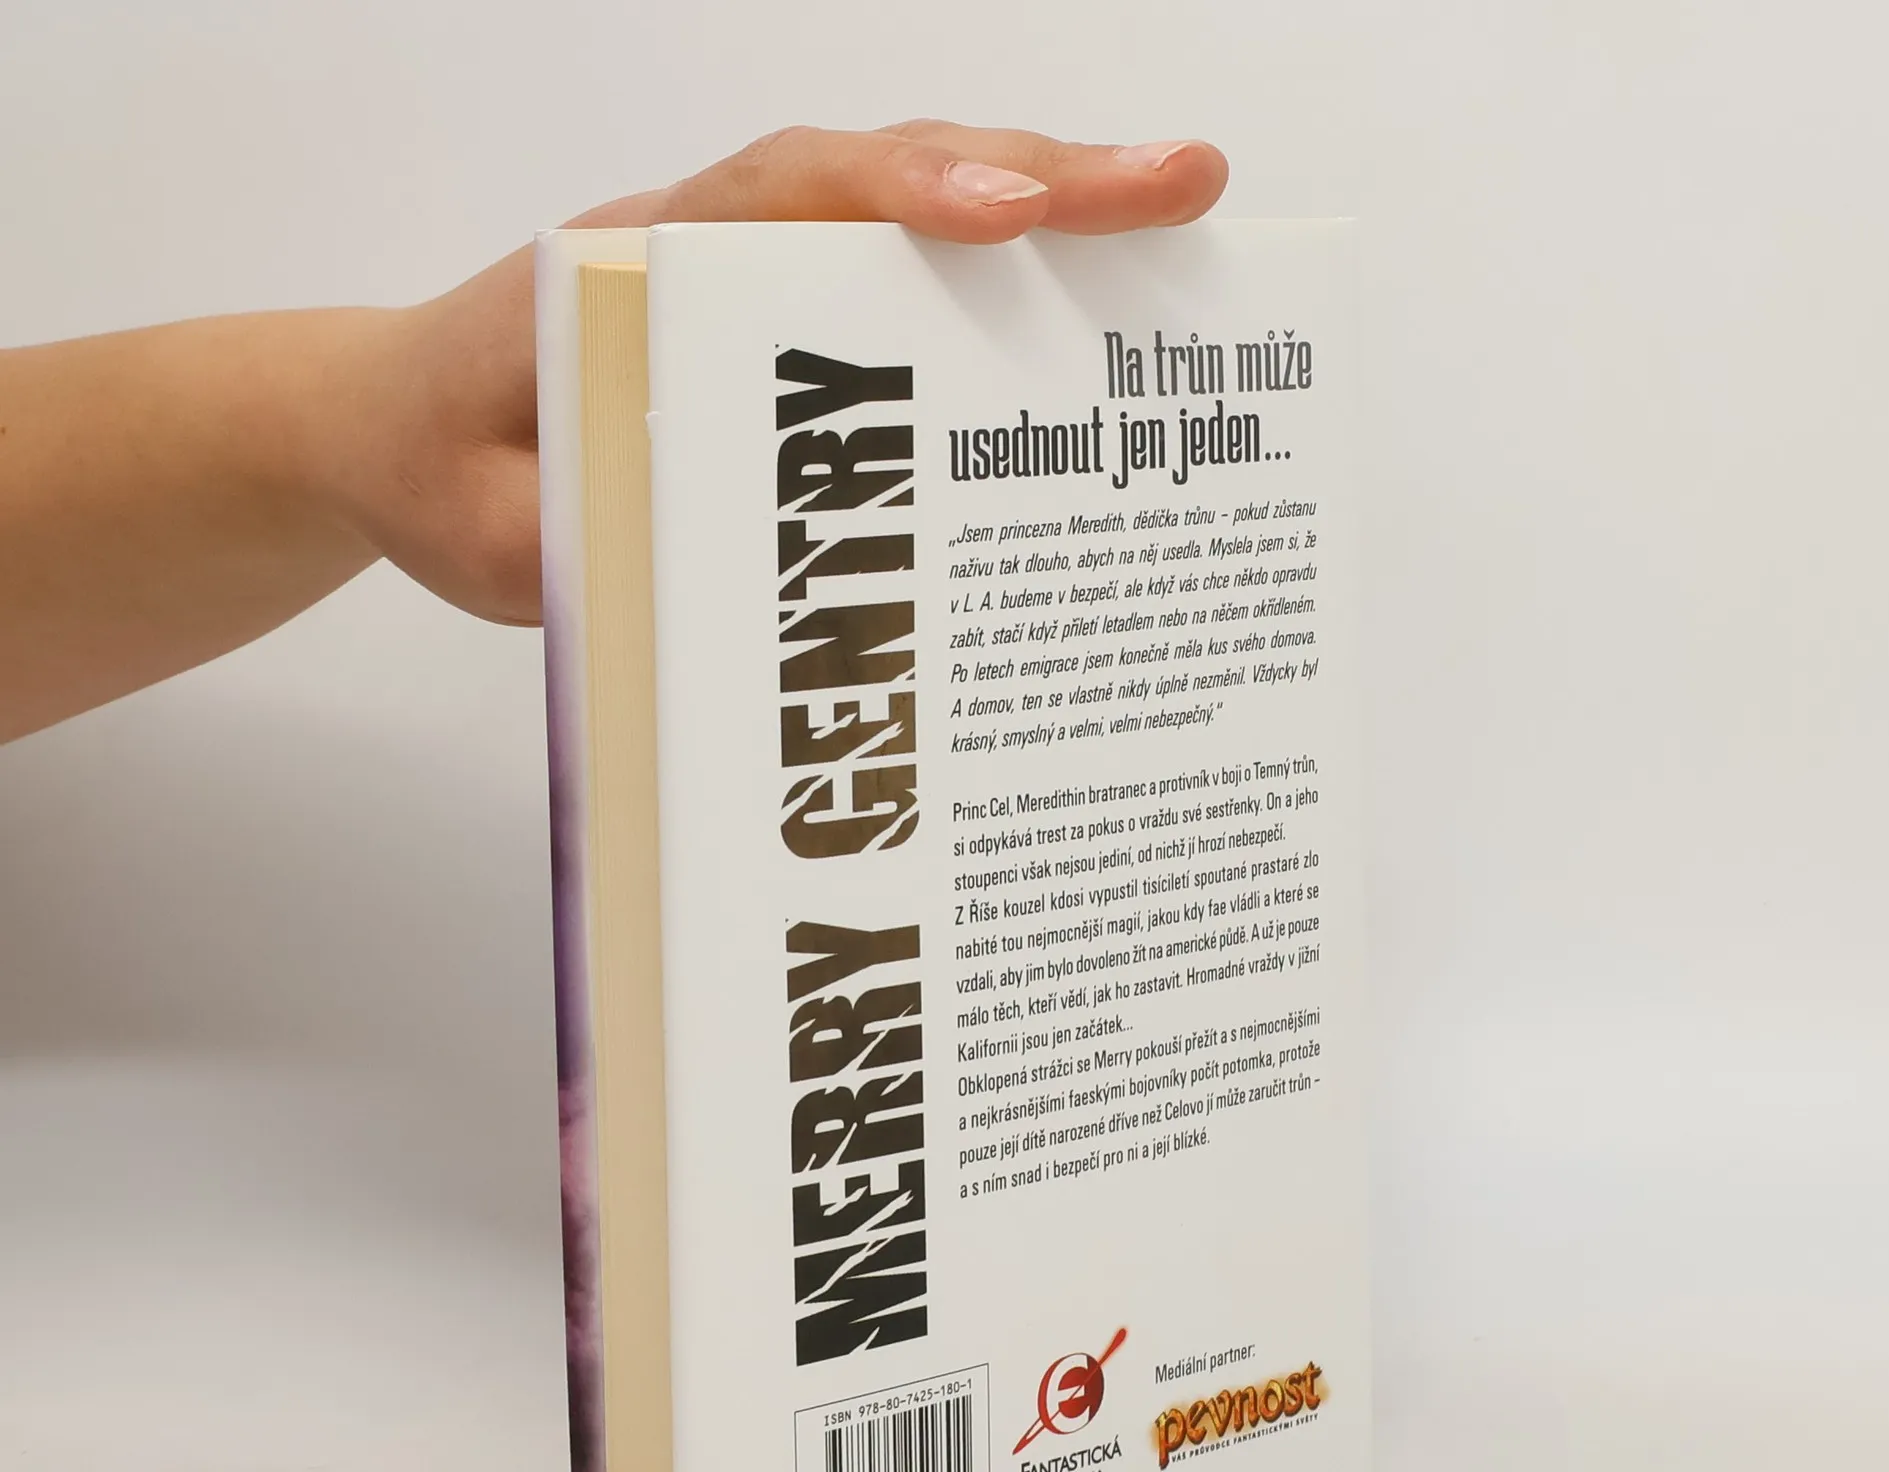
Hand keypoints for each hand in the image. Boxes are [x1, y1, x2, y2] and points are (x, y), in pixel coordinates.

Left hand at [341, 123, 1228, 627]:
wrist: (393, 440)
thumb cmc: (437, 468)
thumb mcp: (489, 530)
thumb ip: (584, 541)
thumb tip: (724, 566)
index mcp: (637, 263)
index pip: (784, 194)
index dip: (904, 192)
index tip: (1012, 216)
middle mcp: (715, 244)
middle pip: (891, 177)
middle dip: (1044, 179)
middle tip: (1185, 188)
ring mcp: (760, 279)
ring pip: (919, 220)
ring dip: (1052, 215)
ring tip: (1184, 223)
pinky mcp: (791, 333)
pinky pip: (908, 289)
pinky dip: (1007, 288)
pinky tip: (1096, 311)